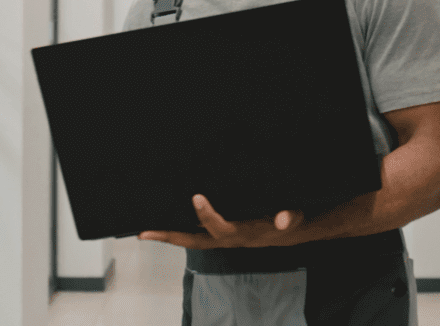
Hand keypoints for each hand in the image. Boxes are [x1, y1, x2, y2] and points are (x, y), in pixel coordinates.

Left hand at [137, 194, 304, 249]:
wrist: (291, 229)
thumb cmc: (290, 220)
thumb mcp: (294, 216)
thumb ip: (289, 217)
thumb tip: (284, 219)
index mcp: (242, 233)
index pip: (219, 228)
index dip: (207, 215)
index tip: (197, 197)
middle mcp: (229, 238)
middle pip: (193, 242)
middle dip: (169, 237)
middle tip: (144, 233)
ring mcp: (223, 237)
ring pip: (192, 240)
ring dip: (169, 236)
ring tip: (146, 231)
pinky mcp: (222, 232)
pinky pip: (197, 234)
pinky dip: (181, 230)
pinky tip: (168, 223)